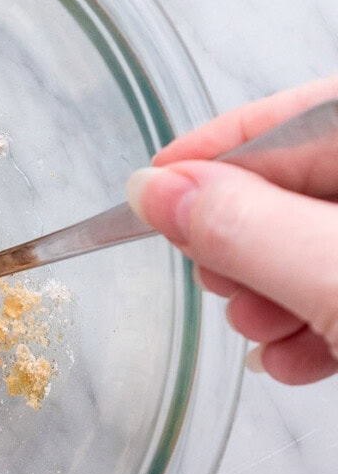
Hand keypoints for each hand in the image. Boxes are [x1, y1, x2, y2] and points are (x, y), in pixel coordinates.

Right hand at [126, 76, 337, 384]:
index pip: (301, 117)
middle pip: (305, 180)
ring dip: (271, 289)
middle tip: (211, 274)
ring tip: (253, 329)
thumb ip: (247, 229)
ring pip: (321, 241)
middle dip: (246, 232)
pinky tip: (291, 356)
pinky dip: (313, 321)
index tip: (154, 183)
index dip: (223, 146)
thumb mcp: (337, 280)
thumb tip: (155, 191)